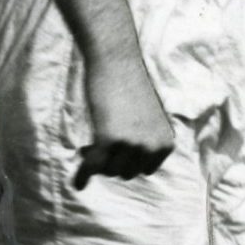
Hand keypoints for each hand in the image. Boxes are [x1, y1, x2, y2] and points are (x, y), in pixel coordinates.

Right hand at [75, 58, 175, 188]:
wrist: (116, 61)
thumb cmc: (129, 86)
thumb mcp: (146, 121)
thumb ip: (141, 145)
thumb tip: (118, 169)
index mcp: (165, 143)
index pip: (145, 170)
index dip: (126, 161)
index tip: (114, 151)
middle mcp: (152, 147)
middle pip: (127, 173)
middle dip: (110, 160)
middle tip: (94, 144)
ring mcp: (131, 145)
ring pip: (109, 171)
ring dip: (98, 161)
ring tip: (88, 145)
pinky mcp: (109, 140)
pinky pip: (93, 167)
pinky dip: (83, 176)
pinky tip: (78, 183)